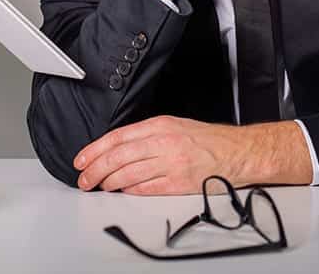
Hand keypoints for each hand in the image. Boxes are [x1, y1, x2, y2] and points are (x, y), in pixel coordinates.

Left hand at [74, 116, 248, 194]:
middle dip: (96, 170)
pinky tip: (123, 192)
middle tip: (84, 179)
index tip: (82, 159)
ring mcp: (170, 165)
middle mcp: (163, 143)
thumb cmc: (208, 140)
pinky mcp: (177, 184)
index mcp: (160, 126)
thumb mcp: (174, 125)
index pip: (118, 137)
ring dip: (109, 183)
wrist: (236, 152)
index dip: (95, 150)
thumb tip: (119, 148)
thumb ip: (147, 135)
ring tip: (101, 187)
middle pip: (118, 157)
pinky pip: (145, 189)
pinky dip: (130, 191)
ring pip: (128, 175)